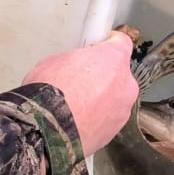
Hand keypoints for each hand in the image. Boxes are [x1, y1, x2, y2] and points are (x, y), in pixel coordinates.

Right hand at [22, 31, 139, 154]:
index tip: (100, 45)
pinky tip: (76, 120)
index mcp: (113, 59)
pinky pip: (107, 119)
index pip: (121, 42)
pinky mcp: (114, 131)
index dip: (109, 43)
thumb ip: (75, 60)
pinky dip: (96, 119)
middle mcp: (125, 84)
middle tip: (80, 80)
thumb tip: (73, 67)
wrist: (47, 130)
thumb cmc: (50, 92)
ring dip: (101, 99)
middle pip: (118, 74)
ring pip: (114, 99)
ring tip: (75, 105)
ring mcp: (123, 110)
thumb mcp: (55, 61)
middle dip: (103, 76)